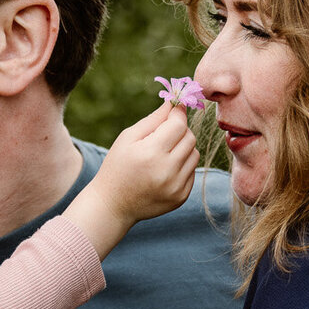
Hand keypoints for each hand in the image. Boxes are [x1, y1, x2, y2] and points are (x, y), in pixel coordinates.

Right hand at [65, 102, 199, 257]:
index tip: (174, 110)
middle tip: (165, 134)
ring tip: (164, 154)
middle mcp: (167, 171)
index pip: (178, 124)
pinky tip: (164, 170)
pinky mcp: (181, 197)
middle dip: (180, 131)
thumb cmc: (117, 166)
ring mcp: (176, 187)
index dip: (177, 114)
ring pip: (194, 154)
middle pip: (190, 138)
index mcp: (151, 153)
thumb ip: (153, 119)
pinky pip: (192, 172)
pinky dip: (182, 166)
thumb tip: (174, 102)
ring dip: (183, 148)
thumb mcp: (128, 138)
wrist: (113, 205)